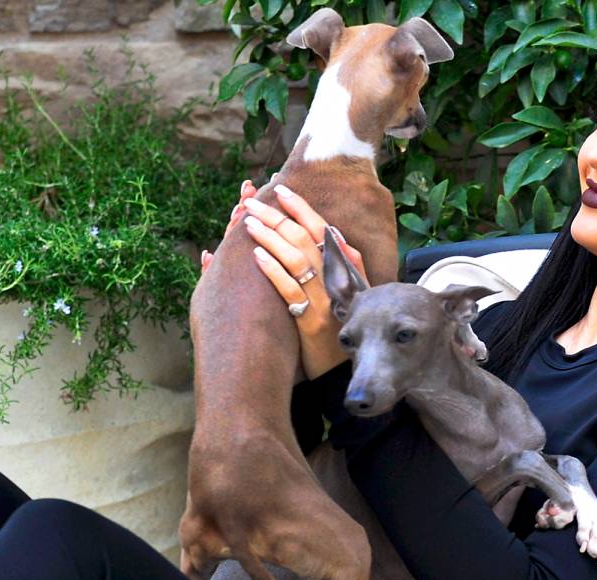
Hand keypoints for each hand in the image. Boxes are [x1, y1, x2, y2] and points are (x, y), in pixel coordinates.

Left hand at [202, 180, 366, 379]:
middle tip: (252, 202)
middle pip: (305, 239)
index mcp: (347, 271)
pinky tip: (256, 255)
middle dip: (277, 217)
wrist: (348, 372)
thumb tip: (331, 232)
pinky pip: (289, 289)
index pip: (322, 230)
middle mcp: (337, 282)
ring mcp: (325, 301)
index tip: (280, 190)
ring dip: (271, 236)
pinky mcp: (311, 321)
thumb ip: (342, 264)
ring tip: (248, 222)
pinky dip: (273, 270)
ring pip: (296, 259)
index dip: (301, 208)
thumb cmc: (343, 329)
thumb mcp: (348, 293)